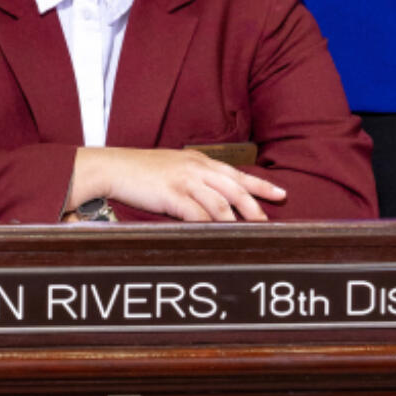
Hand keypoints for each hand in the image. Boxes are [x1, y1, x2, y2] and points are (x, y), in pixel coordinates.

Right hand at [68, 146, 286, 222]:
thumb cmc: (142, 171)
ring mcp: (184, 180)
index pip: (236, 173)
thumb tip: (213, 199)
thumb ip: (195, 179)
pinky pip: (196, 213)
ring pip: (220, 202)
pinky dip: (209, 226)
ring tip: (247, 233)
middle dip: (255, 206)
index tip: (281, 194)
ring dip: (235, 220)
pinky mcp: (171, 194)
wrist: (114, 168)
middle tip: (268, 221)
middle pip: (234, 188)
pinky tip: (217, 235)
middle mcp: (196, 167)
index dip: (260, 184)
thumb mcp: (174, 168)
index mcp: (199, 160)